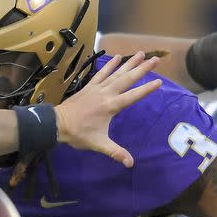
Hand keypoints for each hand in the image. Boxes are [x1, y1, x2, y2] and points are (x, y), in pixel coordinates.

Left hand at [55, 53, 161, 167]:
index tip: (159, 81)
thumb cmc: (78, 134)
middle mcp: (106, 94)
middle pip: (127, 79)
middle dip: (142, 69)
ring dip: (129, 63)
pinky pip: (101, 73)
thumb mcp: (98, 144)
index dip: (146, 89)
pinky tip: (117, 57)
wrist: (57, 123)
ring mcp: (97, 88)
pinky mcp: (89, 86)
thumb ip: (115, 152)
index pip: (133, 96)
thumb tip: (130, 164)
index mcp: (111, 106)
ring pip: (116, 73)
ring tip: (142, 53)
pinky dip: (110, 65)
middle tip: (156, 59)